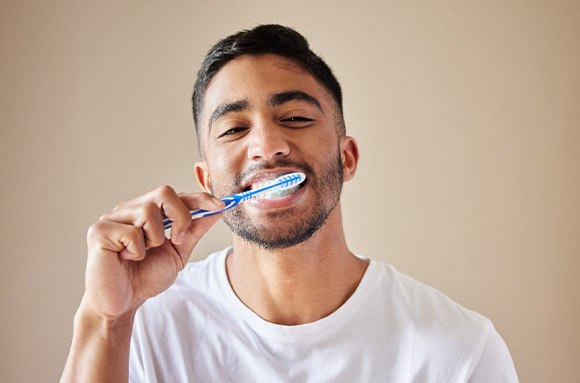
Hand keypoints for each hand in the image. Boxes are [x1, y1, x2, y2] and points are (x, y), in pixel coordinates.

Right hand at [81, 185, 223, 319]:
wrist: (121, 304)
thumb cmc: (144, 277)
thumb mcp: (178, 252)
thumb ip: (194, 230)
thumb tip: (218, 209)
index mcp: (145, 212)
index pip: (176, 195)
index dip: (200, 198)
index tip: (221, 206)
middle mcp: (128, 210)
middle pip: (164, 192)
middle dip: (181, 217)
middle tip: (176, 241)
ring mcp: (111, 218)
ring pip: (149, 210)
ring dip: (155, 239)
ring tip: (143, 254)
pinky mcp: (99, 232)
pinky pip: (132, 232)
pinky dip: (137, 251)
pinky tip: (127, 259)